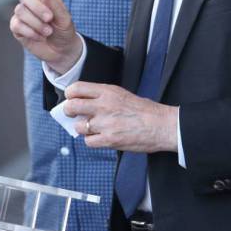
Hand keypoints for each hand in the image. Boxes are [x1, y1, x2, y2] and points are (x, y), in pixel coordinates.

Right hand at [9, 0, 82, 73]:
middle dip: (38, 8)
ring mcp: (23, 13)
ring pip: (20, 10)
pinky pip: (17, 24)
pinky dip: (30, 31)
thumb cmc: (64, 29)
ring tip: (47, 31)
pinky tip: (39, 36)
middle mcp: (32, 1)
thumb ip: (54, 3)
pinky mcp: (18, 27)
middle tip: (49, 19)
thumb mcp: (65, 17)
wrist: (62, 50)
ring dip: (36, 23)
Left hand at [64, 81, 178, 153]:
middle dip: (68, 111)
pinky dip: (92, 141)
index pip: (76, 88)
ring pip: (78, 127)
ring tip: (93, 128)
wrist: (161, 125)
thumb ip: (101, 96)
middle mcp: (103, 106)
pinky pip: (88, 142)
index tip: (71, 99)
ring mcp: (105, 123)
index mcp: (107, 92)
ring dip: (82, 129)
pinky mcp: (109, 140)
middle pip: (71, 106)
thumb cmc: (145, 111)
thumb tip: (83, 102)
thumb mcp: (121, 94)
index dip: (70, 95)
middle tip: (71, 114)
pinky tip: (100, 137)